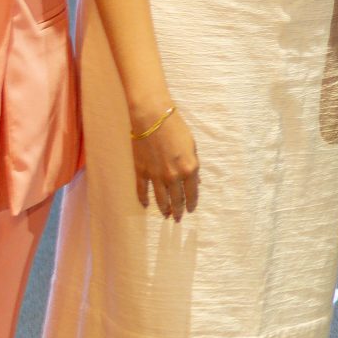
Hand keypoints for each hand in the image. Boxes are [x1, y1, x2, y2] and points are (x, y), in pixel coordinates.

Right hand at [132, 105, 200, 220]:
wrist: (152, 118)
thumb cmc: (176, 129)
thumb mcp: (192, 147)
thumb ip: (193, 166)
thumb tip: (196, 181)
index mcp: (189, 169)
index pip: (192, 193)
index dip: (191, 204)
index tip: (190, 210)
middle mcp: (173, 177)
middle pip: (176, 200)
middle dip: (178, 211)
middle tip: (177, 218)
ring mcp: (156, 176)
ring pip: (160, 199)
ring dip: (164, 209)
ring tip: (166, 215)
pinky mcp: (141, 172)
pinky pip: (142, 190)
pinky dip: (143, 199)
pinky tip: (146, 205)